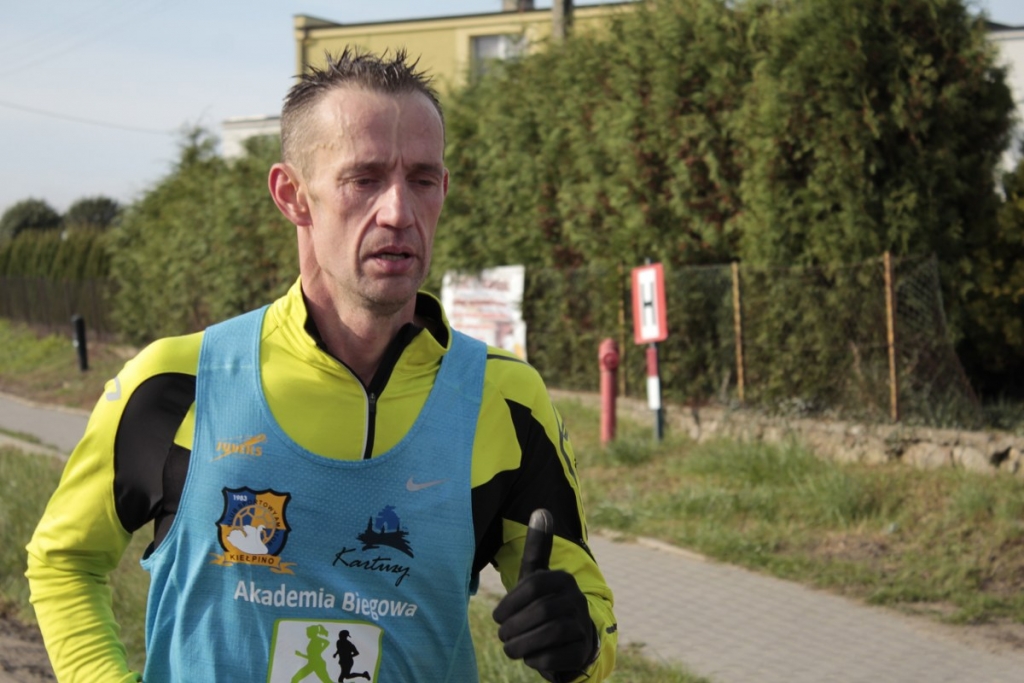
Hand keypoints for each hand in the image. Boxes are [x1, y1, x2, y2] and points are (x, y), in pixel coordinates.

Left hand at [492, 509, 597, 682]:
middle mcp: (577, 600)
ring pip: (549, 634)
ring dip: (522, 644)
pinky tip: (530, 657)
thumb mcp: (538, 576)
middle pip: (541, 611)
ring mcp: (583, 626)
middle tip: (503, 635)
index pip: (534, 585)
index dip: (510, 602)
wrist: (573, 640)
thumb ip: (538, 546)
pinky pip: (556, 656)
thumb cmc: (545, 604)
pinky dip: (537, 659)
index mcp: (563, 579)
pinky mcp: (582, 650)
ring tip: (510, 648)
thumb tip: (541, 510)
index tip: (497, 616)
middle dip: (515, 626)